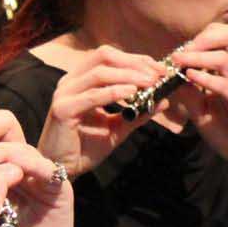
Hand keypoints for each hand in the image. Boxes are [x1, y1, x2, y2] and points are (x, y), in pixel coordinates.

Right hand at [38, 46, 172, 178]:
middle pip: (105, 57)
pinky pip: (92, 95)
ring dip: (129, 75)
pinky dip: (114, 92)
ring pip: (100, 72)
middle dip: (135, 63)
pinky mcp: (62, 109)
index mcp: (80, 80)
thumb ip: (138, 112)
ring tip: (150, 82)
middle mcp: (70, 81)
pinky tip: (132, 93)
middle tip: (158, 74)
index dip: (136, 59)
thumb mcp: (118, 127)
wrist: (63, 169)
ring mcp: (64, 93)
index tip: (159, 68)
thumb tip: (165, 100)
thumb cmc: (86, 147)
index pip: (109, 57)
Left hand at [168, 23, 227, 176]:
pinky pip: (225, 86)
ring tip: (178, 62)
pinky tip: (189, 77)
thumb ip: (189, 94)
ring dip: (198, 56)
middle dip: (203, 38)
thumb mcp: (202, 112)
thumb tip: (170, 77)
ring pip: (224, 57)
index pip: (222, 38)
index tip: (180, 52)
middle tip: (181, 52)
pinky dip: (206, 78)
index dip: (201, 38)